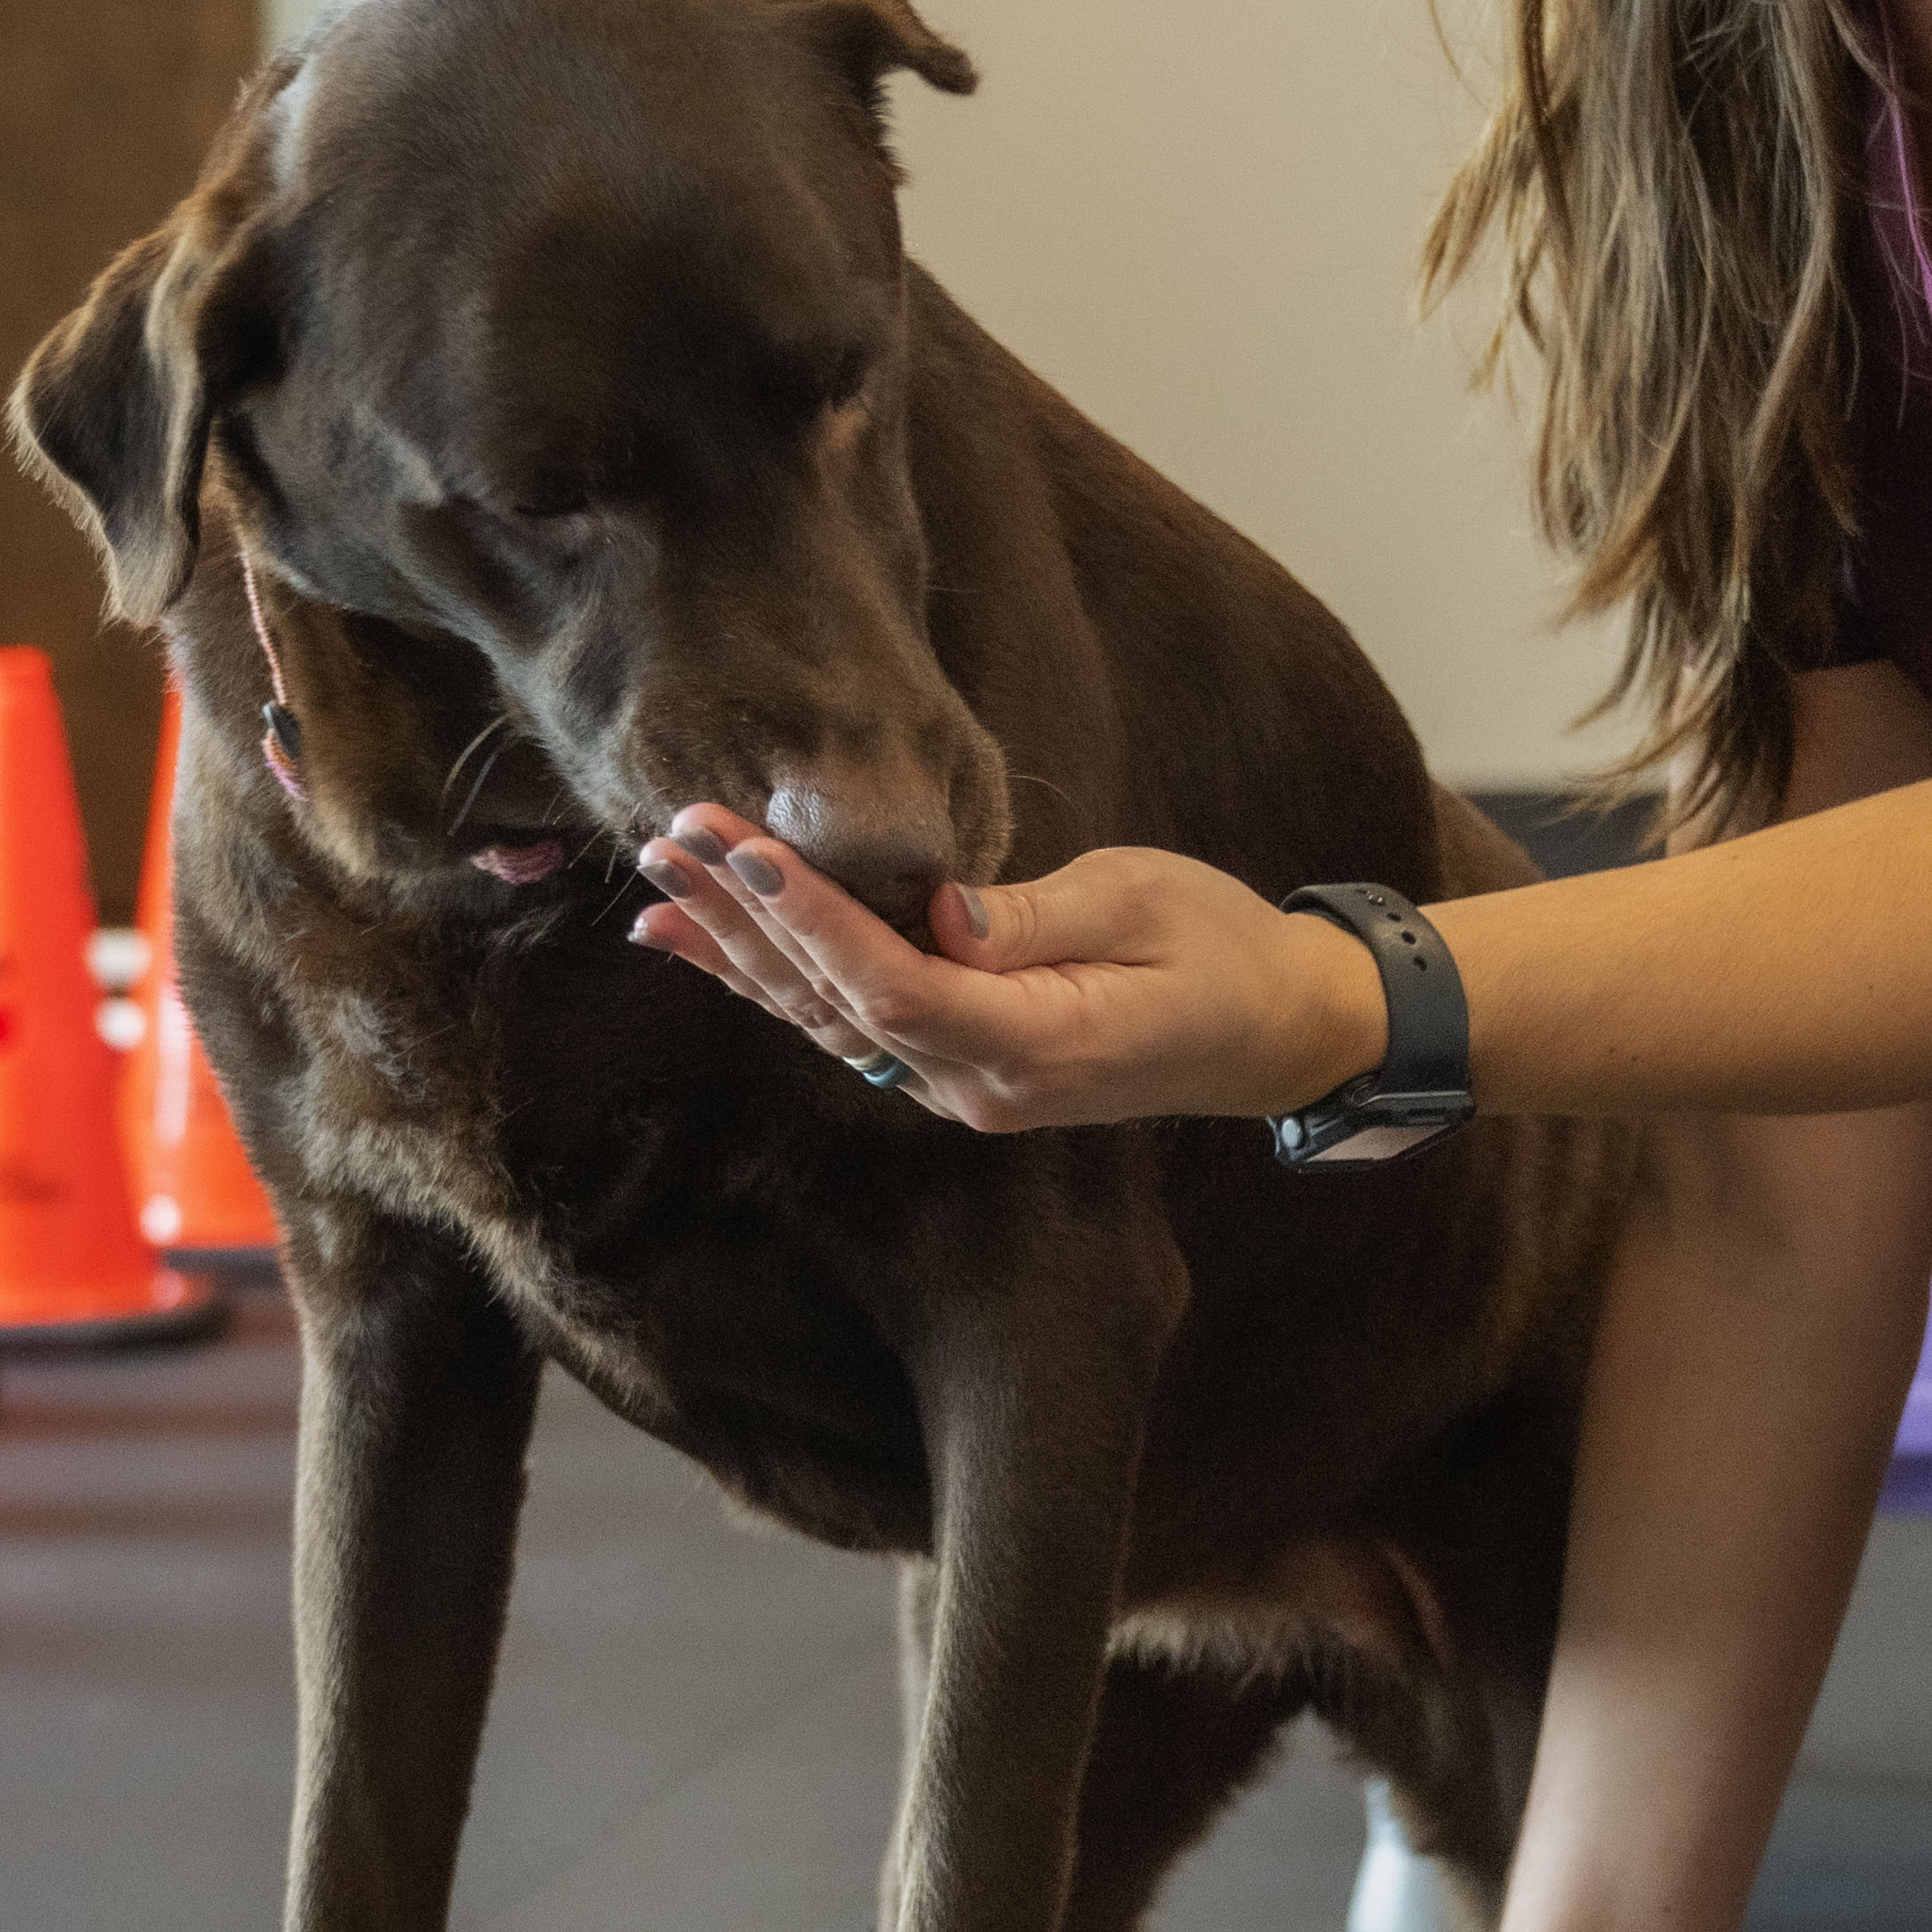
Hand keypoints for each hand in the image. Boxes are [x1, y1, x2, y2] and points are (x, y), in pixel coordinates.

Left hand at [623, 808, 1379, 1133]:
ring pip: (827, 1023)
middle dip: (745, 921)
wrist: (1275, 1032)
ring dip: (739, 956)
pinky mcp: (957, 1069)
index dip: (809, 918)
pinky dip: (777, 983)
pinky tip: (712, 950)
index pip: (890, 984)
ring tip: (655, 893)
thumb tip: (944, 914)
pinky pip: (850, 1028)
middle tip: (667, 842)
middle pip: (835, 1006)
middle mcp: (978, 1086)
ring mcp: (961, 1089)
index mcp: (1032, 1045)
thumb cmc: (1223, 949)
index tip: (741, 847)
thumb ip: (1036, 917)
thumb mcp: (1144, 907)